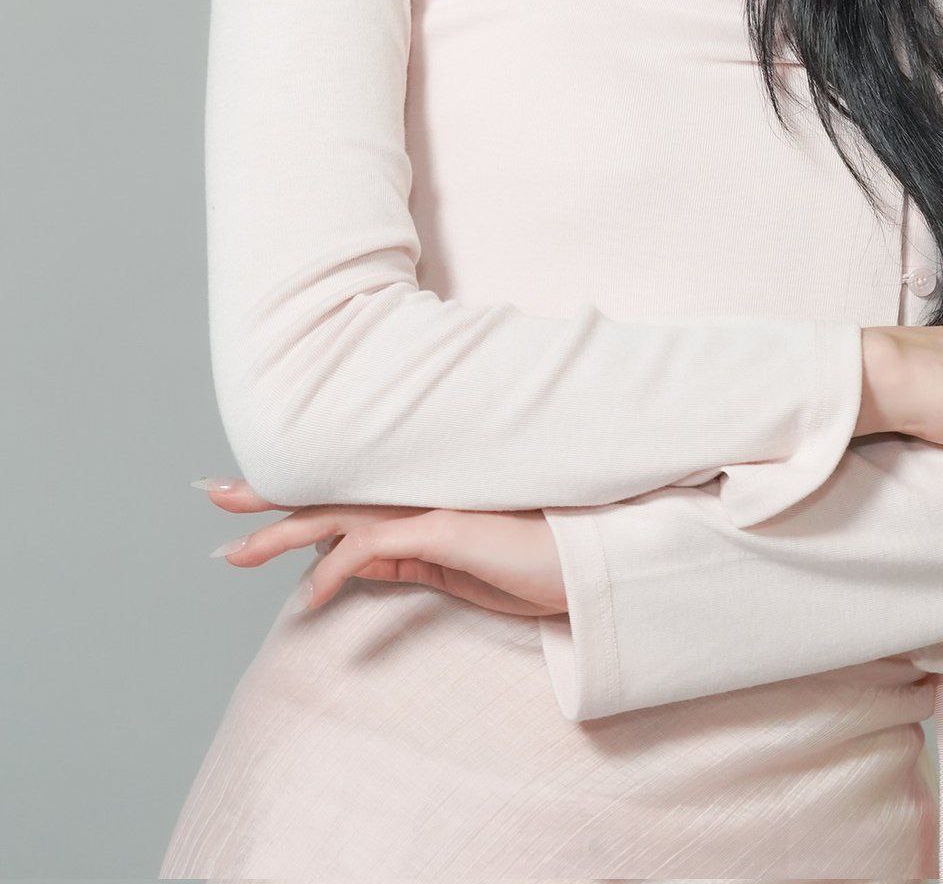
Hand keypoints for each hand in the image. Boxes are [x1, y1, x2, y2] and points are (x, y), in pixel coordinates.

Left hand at [196, 479, 568, 615]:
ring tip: (236, 555)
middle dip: (268, 495)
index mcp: (415, 498)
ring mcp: (429, 507)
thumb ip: (401, 559)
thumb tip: (345, 564)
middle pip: (327, 490)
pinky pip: (375, 548)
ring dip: (283, 533)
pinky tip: (308, 597)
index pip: (340, 489)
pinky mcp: (444, 529)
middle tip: (213, 496)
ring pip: (339, 513)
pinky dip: (335, 568)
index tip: (242, 491)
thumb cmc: (526, 563)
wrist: (586, 563)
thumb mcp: (450, 567)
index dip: (290, 488)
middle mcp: (416, 493)